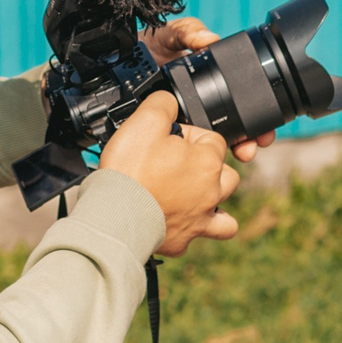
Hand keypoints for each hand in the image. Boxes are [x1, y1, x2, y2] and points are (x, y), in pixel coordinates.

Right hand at [98, 92, 238, 256]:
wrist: (113, 214)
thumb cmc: (130, 171)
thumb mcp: (144, 120)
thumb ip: (163, 104)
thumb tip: (169, 102)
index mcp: (207, 162)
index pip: (213, 139)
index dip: (189, 134)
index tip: (169, 139)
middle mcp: (211, 192)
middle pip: (227, 175)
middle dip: (209, 168)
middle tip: (181, 164)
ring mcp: (199, 219)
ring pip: (225, 215)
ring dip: (215, 205)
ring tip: (196, 199)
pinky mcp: (181, 240)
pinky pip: (196, 238)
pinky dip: (190, 231)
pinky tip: (177, 223)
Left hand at [137, 17, 277, 162]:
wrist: (115, 66)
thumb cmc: (146, 48)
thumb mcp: (169, 34)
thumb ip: (188, 30)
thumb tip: (210, 39)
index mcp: (209, 83)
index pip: (243, 102)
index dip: (258, 116)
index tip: (265, 129)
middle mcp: (202, 105)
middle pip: (237, 126)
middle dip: (251, 139)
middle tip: (252, 147)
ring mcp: (188, 121)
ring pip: (217, 142)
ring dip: (233, 149)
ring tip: (242, 154)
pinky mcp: (169, 133)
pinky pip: (189, 148)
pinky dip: (201, 156)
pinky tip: (208, 160)